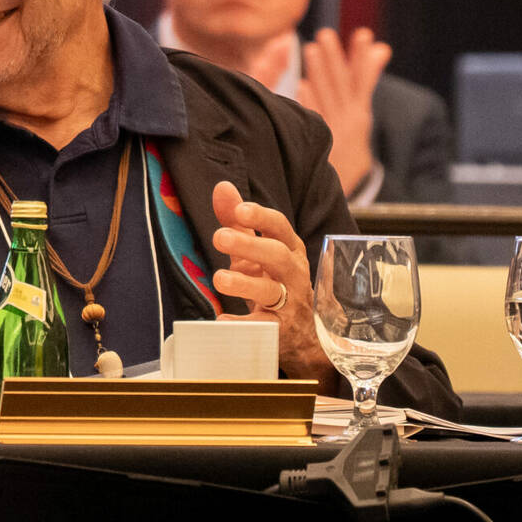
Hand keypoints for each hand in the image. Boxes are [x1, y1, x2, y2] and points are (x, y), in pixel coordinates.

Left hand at [209, 181, 330, 383]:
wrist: (301, 333)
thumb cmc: (274, 282)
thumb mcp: (255, 251)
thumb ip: (239, 222)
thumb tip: (222, 187)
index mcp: (288, 249)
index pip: (280, 228)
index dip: (261, 217)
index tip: (240, 209)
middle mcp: (292, 274)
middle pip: (277, 256)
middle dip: (250, 245)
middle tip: (219, 237)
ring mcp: (289, 303)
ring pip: (271, 291)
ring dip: (245, 285)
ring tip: (219, 279)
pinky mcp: (279, 330)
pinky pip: (262, 327)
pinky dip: (241, 324)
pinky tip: (221, 319)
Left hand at [297, 27, 388, 196]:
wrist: (347, 184)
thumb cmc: (350, 142)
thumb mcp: (361, 111)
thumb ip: (366, 77)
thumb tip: (380, 47)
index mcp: (359, 112)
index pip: (362, 79)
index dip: (361, 57)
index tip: (362, 34)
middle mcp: (348, 119)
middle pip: (341, 85)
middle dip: (334, 58)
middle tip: (325, 34)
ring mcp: (334, 130)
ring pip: (326, 97)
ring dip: (318, 73)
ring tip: (310, 49)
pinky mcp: (321, 141)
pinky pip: (314, 118)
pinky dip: (309, 102)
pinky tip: (302, 86)